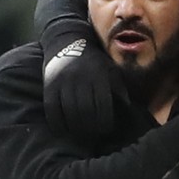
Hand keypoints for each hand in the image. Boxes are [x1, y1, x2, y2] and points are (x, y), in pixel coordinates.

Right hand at [36, 0, 127, 137]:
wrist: (67, 42)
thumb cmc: (94, 62)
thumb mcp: (111, 71)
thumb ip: (119, 89)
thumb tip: (128, 110)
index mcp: (98, 77)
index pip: (102, 106)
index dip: (105, 122)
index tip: (106, 130)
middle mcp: (81, 80)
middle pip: (85, 112)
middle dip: (90, 128)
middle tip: (93, 137)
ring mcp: (63, 83)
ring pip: (69, 113)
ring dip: (75, 129)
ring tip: (81, 135)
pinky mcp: (50, 86)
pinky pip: (52, 110)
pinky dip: (58, 123)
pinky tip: (63, 130)